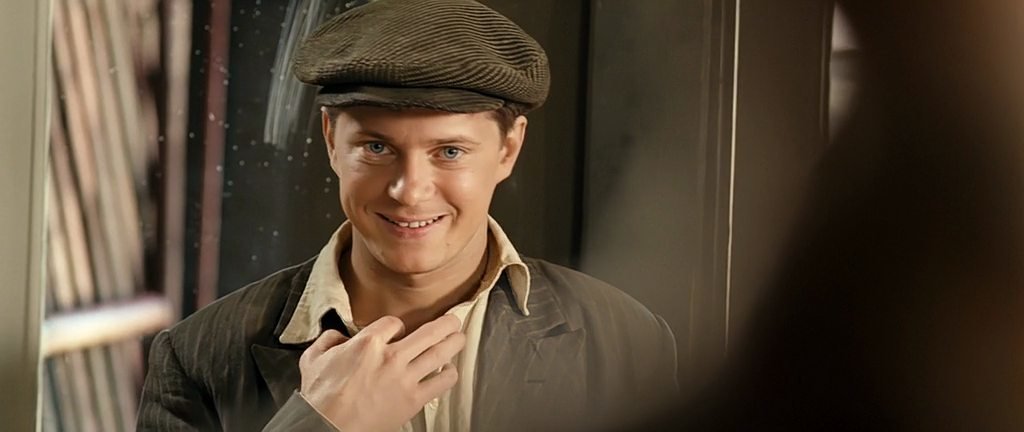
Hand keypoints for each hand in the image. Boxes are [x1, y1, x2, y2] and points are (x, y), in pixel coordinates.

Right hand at [298, 314, 465, 431]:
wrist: (326, 426)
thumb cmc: (320, 397)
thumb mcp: (314, 359)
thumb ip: (328, 340)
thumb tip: (339, 336)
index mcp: (368, 343)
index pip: (393, 322)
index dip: (397, 324)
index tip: (398, 330)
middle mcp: (391, 357)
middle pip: (428, 332)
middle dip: (445, 323)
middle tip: (454, 319)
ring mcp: (404, 378)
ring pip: (439, 353)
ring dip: (454, 342)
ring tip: (460, 337)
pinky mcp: (412, 400)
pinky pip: (440, 383)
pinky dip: (448, 375)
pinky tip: (449, 371)